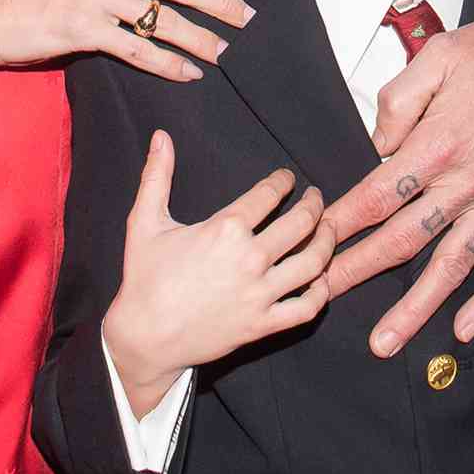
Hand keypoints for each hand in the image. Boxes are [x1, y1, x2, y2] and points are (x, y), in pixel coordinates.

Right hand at [103, 133, 332, 415]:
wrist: (145, 337)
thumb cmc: (145, 278)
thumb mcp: (145, 221)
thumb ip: (156, 175)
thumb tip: (160, 136)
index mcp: (226, 229)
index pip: (269, 194)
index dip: (283, 181)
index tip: (288, 178)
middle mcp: (250, 259)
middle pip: (301, 223)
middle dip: (314, 204)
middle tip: (315, 197)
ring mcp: (260, 294)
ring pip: (313, 263)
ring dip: (327, 241)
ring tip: (328, 228)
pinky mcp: (263, 325)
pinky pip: (306, 308)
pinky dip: (321, 292)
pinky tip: (323, 278)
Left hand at [323, 6, 473, 354]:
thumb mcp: (438, 54)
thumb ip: (399, 98)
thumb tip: (379, 142)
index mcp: (438, 145)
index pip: (378, 195)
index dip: (344, 221)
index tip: (315, 240)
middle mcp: (466, 184)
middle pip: (404, 239)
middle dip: (359, 270)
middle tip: (323, 294)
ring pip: (451, 266)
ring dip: (417, 307)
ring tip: (385, 341)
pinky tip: (466, 329)